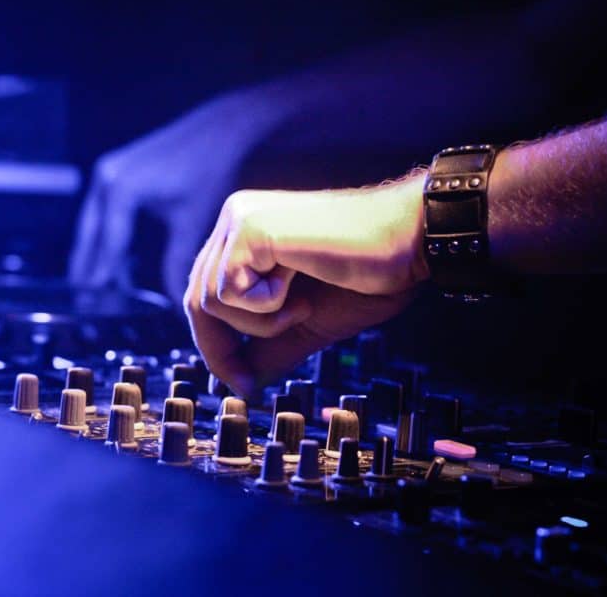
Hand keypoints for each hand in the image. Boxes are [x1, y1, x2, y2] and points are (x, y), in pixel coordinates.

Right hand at [68, 89, 288, 299]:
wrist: (219, 129)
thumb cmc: (208, 172)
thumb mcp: (190, 221)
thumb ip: (175, 262)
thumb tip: (175, 302)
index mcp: (121, 191)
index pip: (108, 245)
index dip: (103, 277)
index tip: (97, 304)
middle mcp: (106, 178)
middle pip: (91, 236)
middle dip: (89, 269)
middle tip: (86, 302)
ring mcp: (107, 171)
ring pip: (94, 225)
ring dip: (96, 254)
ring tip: (95, 287)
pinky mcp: (114, 170)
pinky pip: (103, 212)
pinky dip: (107, 236)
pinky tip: (114, 261)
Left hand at [183, 175, 427, 396]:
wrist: (409, 246)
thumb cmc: (367, 278)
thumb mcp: (306, 324)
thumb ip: (269, 348)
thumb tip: (240, 387)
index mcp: (247, 235)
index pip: (206, 296)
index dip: (216, 347)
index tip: (242, 386)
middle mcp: (236, 219)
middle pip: (197, 301)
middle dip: (225, 346)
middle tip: (257, 371)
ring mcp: (240, 219)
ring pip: (209, 301)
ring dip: (259, 321)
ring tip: (303, 304)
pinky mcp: (251, 227)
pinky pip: (228, 292)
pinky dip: (266, 306)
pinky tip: (301, 281)